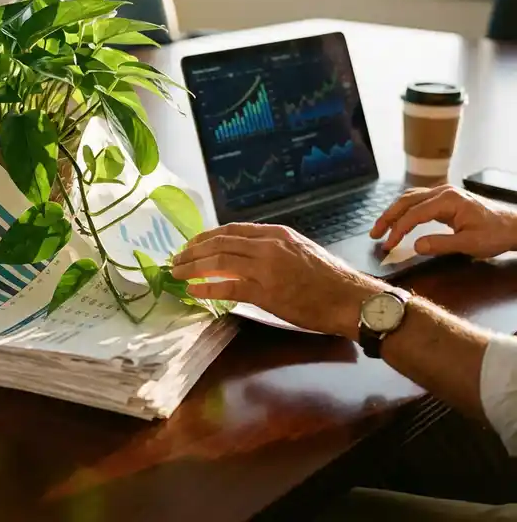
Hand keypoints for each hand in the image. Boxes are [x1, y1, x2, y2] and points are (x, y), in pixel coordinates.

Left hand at [170, 223, 386, 337]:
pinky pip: (227, 286)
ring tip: (177, 273)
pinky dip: (207, 287)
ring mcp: (266, 268)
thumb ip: (274, 249)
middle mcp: (268, 245)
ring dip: (193, 266)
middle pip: (220, 242)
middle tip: (176, 259)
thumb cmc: (330, 280)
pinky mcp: (266, 291)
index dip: (207, 236)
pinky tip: (193, 290)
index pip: (232, 230)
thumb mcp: (301, 251)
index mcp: (276, 234)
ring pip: (218, 261)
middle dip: (193, 250)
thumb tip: (247, 255)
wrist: (352, 299)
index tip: (192, 244)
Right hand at [370, 185, 516, 258]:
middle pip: (406, 201)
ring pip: (410, 197)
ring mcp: (444, 193)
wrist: (515, 226)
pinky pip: (418, 199)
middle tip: (374, 234)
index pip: (413, 214)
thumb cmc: (496, 234)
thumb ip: (441, 244)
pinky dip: (404, 208)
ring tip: (381, 227)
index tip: (387, 245)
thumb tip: (415, 246)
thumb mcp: (470, 244)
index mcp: (447, 200)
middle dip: (388, 217)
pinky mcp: (446, 198)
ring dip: (394, 211)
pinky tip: (399, 217)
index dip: (397, 230)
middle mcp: (443, 191)